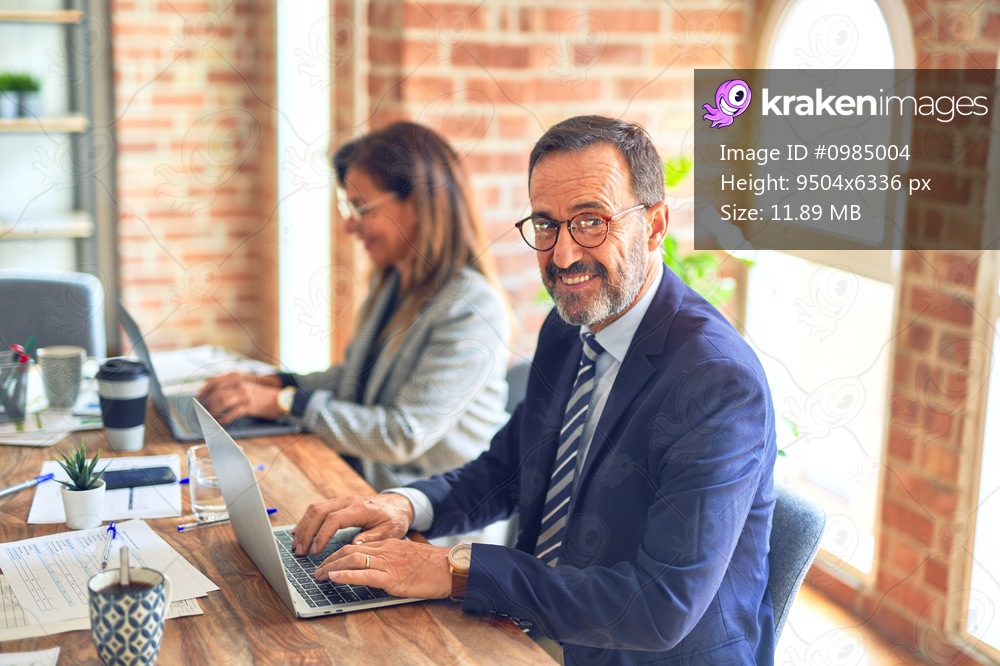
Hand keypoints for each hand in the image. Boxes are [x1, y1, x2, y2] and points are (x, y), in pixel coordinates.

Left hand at [197, 372, 280, 423]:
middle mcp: (240, 384)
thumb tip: (211, 394)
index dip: (205, 390)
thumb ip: (230, 387)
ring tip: (212, 417)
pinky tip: (221, 422)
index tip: (199, 397)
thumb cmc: (260, 395)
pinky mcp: (249, 406)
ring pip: (222, 401)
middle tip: (205, 410)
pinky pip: (233, 413)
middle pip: (217, 392)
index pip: (215, 381)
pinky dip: (225, 418)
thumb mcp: (245, 386)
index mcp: (237, 378)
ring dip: (214, 411)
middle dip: (208, 403)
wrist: (279, 400)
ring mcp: (245, 395)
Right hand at [292, 494, 414, 555]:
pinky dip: (307, 520)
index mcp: (360, 508)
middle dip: (307, 532)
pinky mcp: (339, 503)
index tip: (314, 551)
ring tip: (296, 545)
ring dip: (304, 526)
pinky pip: (318, 509)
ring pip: (315, 508)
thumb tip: (354, 545)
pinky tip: (299, 532)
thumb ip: (372, 538)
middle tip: (300, 551)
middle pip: (319, 512)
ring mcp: (342, 501)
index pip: (334, 519)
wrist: (399, 503)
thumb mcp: (390, 531)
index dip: (322, 535)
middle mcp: (348, 501)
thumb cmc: (395, 518)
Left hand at [314, 539, 451, 599]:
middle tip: (317, 570)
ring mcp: (388, 563)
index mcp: (389, 545)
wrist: (451, 567)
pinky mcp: (392, 577)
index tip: (327, 562)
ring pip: (352, 559)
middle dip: (329, 560)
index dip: (338, 554)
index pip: (357, 546)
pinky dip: (346, 575)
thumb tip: (379, 568)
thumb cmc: (434, 566)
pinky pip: (364, 574)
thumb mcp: (409, 558)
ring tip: (319, 575)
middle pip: (349, 550)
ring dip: (331, 567)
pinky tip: (334, 577)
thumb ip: (393, 560)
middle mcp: (385, 550)